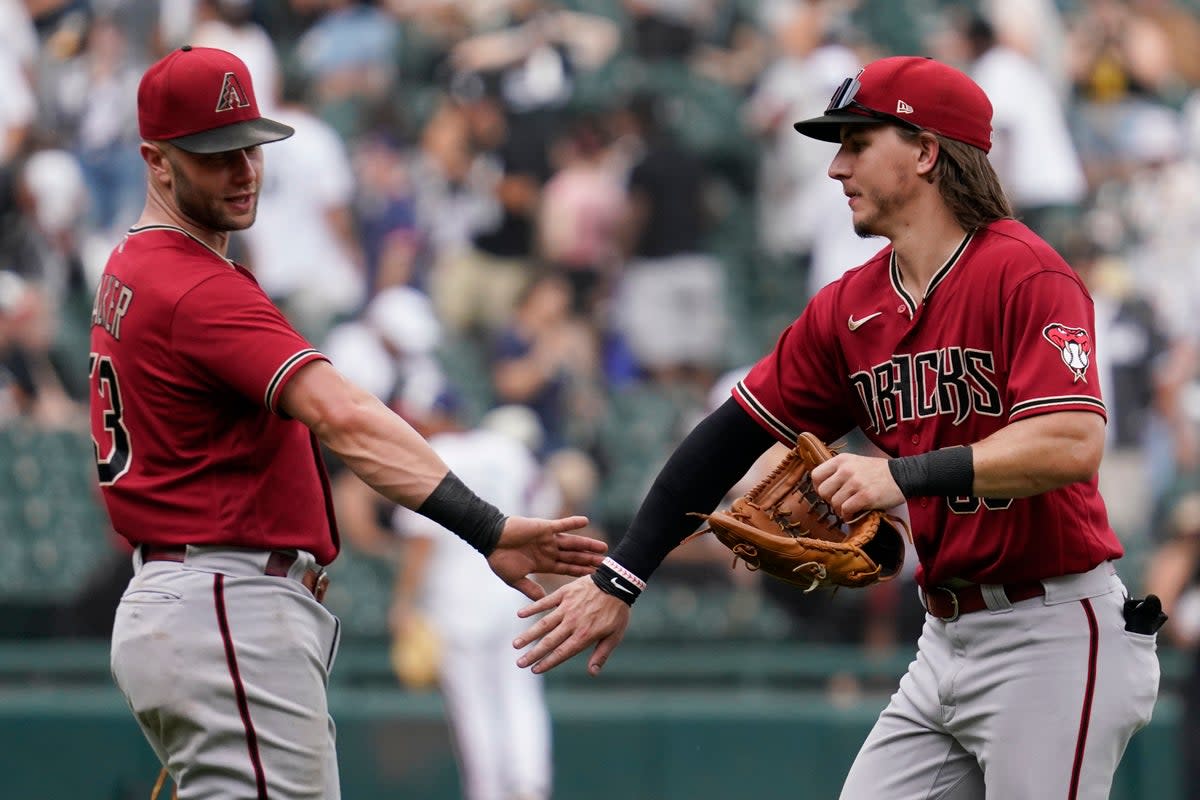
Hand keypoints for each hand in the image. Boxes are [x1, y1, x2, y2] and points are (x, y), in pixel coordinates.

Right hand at [487, 515, 605, 600]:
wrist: (490, 540)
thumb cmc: (500, 560)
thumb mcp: (515, 579)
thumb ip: (530, 589)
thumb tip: (543, 602)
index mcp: (544, 564)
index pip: (568, 569)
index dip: (581, 573)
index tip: (595, 578)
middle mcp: (549, 551)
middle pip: (575, 557)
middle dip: (590, 561)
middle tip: (607, 565)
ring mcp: (548, 539)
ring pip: (573, 543)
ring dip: (588, 545)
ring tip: (603, 548)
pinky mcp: (544, 527)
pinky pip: (561, 524)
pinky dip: (573, 523)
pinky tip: (586, 521)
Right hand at [513, 575, 629, 674]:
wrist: (617, 583)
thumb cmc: (617, 611)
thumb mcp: (614, 636)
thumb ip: (601, 654)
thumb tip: (592, 673)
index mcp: (584, 635)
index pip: (562, 653)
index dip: (548, 662)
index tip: (535, 670)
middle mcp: (572, 623)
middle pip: (549, 641)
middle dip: (533, 654)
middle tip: (519, 663)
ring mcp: (567, 608)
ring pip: (543, 624)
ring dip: (529, 634)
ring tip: (516, 644)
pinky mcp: (564, 593)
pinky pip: (545, 602)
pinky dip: (532, 608)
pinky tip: (520, 614)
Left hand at [810, 453, 904, 518]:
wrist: (902, 475)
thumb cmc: (878, 471)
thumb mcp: (855, 462)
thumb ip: (839, 470)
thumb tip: (822, 486)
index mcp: (842, 460)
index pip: (816, 475)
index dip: (818, 487)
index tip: (828, 492)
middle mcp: (846, 470)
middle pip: (822, 491)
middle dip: (829, 500)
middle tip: (840, 502)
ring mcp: (856, 483)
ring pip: (834, 503)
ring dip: (840, 510)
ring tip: (849, 508)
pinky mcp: (865, 496)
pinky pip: (846, 510)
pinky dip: (848, 515)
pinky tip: (854, 513)